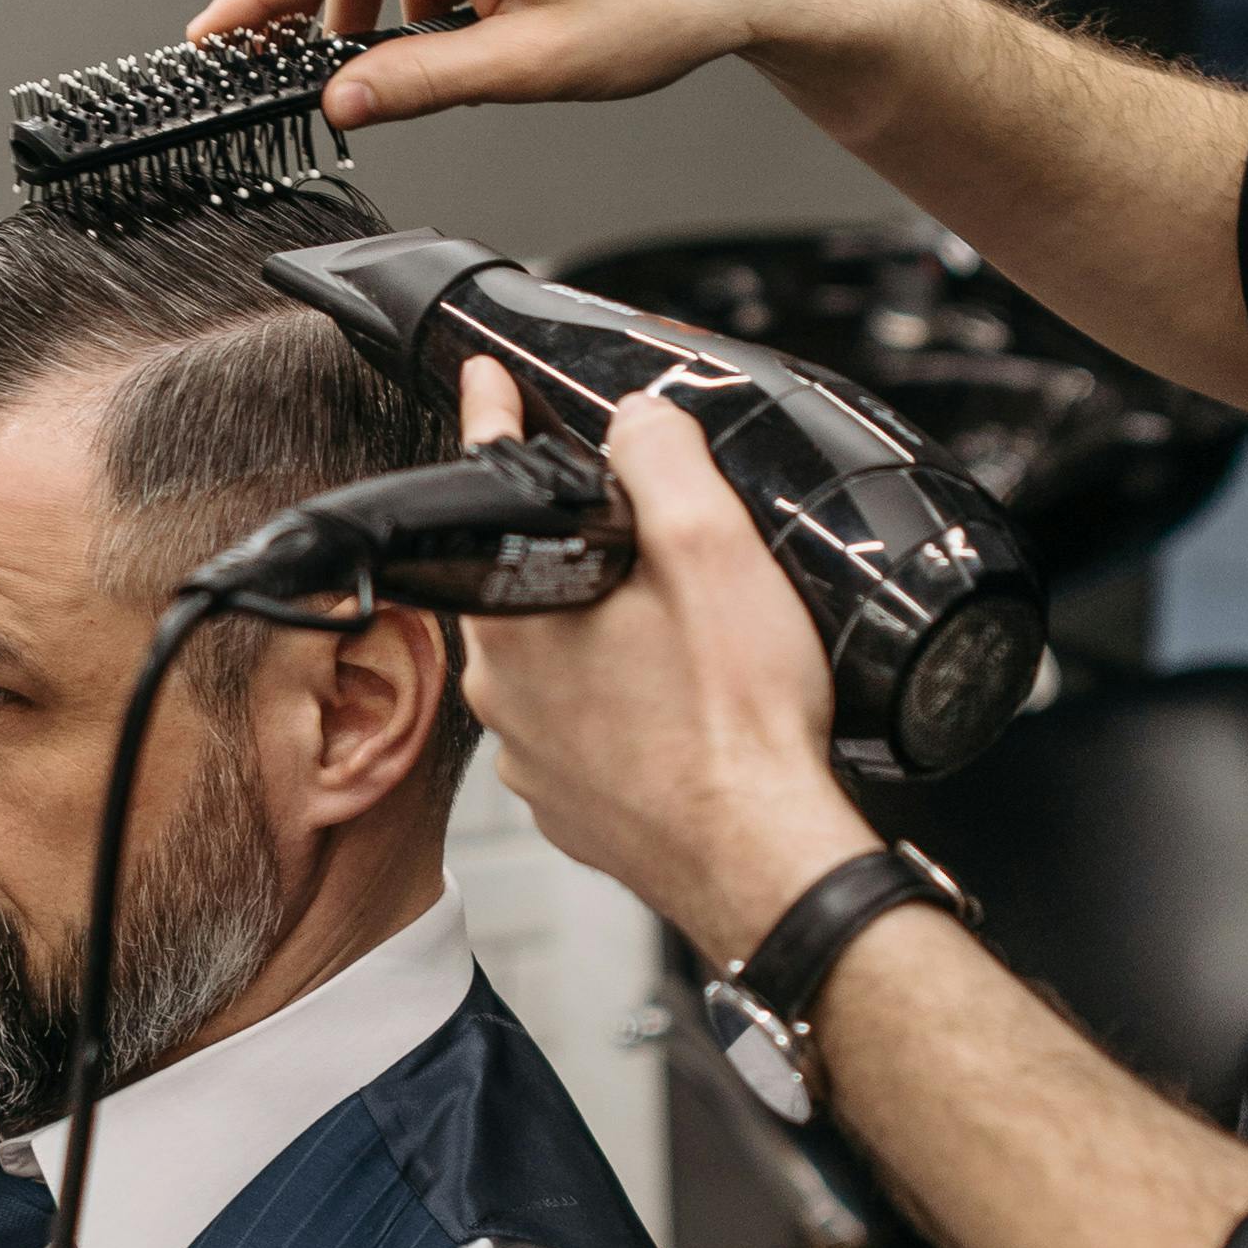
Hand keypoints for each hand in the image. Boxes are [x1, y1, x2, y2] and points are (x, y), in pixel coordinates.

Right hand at [193, 0, 788, 134]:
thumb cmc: (651, 3)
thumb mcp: (524, 66)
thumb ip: (419, 82)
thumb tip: (340, 100)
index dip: (250, 1)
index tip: (206, 40)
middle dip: (290, 8)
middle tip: (257, 70)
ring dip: (354, 8)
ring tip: (365, 75)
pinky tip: (432, 45)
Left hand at [455, 359, 878, 965]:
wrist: (763, 863)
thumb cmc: (737, 725)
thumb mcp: (712, 550)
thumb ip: (662, 459)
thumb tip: (635, 420)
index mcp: (515, 619)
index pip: (489, 485)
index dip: (495, 418)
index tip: (484, 383)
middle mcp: (502, 692)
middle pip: (530, 578)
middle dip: (584, 550)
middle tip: (664, 548)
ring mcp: (533, 758)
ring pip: (559, 660)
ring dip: (607, 636)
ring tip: (691, 644)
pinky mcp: (573, 805)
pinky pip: (586, 729)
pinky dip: (626, 708)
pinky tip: (682, 710)